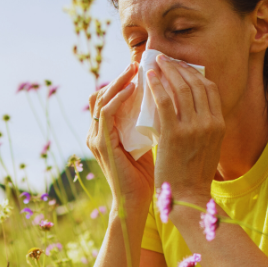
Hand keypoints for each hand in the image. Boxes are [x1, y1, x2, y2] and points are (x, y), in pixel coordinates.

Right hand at [87, 62, 155, 214]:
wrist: (139, 203)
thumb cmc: (149, 176)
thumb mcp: (150, 143)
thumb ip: (152, 124)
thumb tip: (171, 102)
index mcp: (106, 133)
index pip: (109, 98)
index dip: (122, 81)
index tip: (144, 69)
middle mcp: (96, 133)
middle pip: (101, 93)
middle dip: (120, 76)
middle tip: (139, 63)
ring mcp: (96, 138)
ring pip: (101, 98)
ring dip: (119, 81)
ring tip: (136, 69)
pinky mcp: (101, 145)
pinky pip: (106, 113)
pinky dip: (118, 97)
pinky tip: (133, 88)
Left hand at [148, 54, 224, 203]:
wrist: (187, 196)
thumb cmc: (193, 174)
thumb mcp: (208, 147)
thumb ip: (203, 126)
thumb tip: (187, 106)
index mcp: (219, 125)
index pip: (210, 89)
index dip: (195, 74)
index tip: (181, 67)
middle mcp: (209, 123)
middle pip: (196, 84)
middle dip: (179, 68)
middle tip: (165, 60)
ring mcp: (193, 128)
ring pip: (180, 89)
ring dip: (167, 72)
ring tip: (155, 63)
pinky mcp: (174, 134)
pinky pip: (164, 102)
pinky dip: (156, 86)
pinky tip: (148, 78)